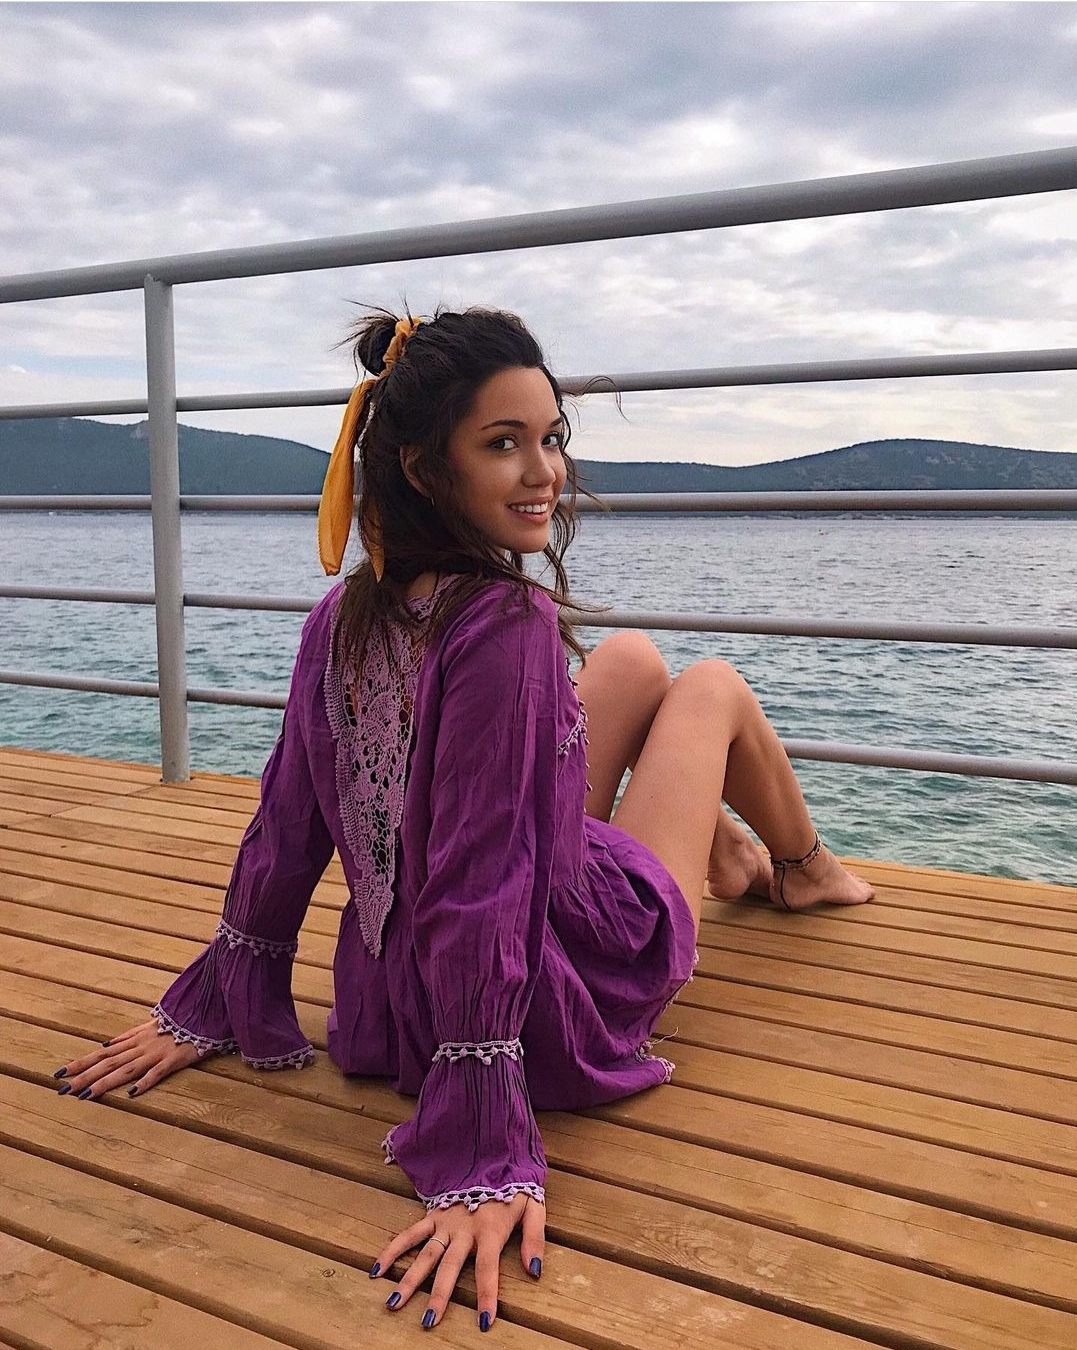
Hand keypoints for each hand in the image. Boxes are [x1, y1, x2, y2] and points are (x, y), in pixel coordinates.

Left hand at [51, 1019, 201, 1099]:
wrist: (204, 1014)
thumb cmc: (177, 1022)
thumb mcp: (149, 1026)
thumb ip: (127, 1036)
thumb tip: (106, 1044)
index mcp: (133, 1039)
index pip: (101, 1053)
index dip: (80, 1063)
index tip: (58, 1073)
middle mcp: (140, 1047)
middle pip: (108, 1063)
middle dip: (84, 1076)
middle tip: (62, 1089)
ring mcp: (156, 1053)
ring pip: (126, 1069)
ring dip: (104, 1082)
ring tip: (85, 1095)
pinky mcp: (174, 1060)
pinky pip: (157, 1073)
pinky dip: (144, 1082)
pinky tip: (131, 1094)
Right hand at [372, 1193, 544, 1331]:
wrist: (493, 1153)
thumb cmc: (514, 1186)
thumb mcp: (534, 1206)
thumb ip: (535, 1238)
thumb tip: (534, 1270)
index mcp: (490, 1230)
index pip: (487, 1269)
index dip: (486, 1294)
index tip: (483, 1322)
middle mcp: (464, 1229)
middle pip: (450, 1266)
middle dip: (439, 1294)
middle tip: (428, 1321)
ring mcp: (445, 1222)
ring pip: (426, 1254)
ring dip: (410, 1279)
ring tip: (394, 1303)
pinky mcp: (433, 1215)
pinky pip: (410, 1233)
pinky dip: (393, 1249)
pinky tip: (379, 1269)